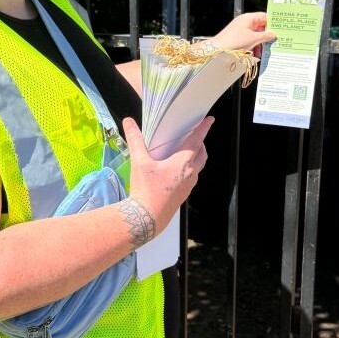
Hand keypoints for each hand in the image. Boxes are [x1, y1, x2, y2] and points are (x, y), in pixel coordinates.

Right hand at [123, 115, 213, 233]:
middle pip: (202, 155)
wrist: (147, 217)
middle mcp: (190, 174)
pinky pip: (191, 179)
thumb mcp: (139, 162)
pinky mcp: (183, 195)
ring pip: (197, 168)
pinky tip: (175, 172)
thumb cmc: (146, 189)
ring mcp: (188, 186)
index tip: (210, 120)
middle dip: (201, 144)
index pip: (197, 141)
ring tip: (185, 153)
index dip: (203, 129)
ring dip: (196, 158)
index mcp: (183, 163)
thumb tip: (128, 121)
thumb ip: (135, 140)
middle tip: (195, 137)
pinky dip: (189, 170)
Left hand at [211, 12, 275, 57]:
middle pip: (260, 27)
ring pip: (255, 35)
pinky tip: (255, 54)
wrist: (218, 50)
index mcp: (249, 18)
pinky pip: (249, 40)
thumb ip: (266, 36)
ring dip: (259, 44)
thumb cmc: (235, 41)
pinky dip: (253, 46)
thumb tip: (273, 34)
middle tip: (273, 44)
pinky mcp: (238, 37)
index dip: (273, 23)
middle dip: (266, 37)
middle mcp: (245, 22)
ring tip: (261, 53)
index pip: (265, 17)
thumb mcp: (254, 39)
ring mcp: (241, 29)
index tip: (280, 30)